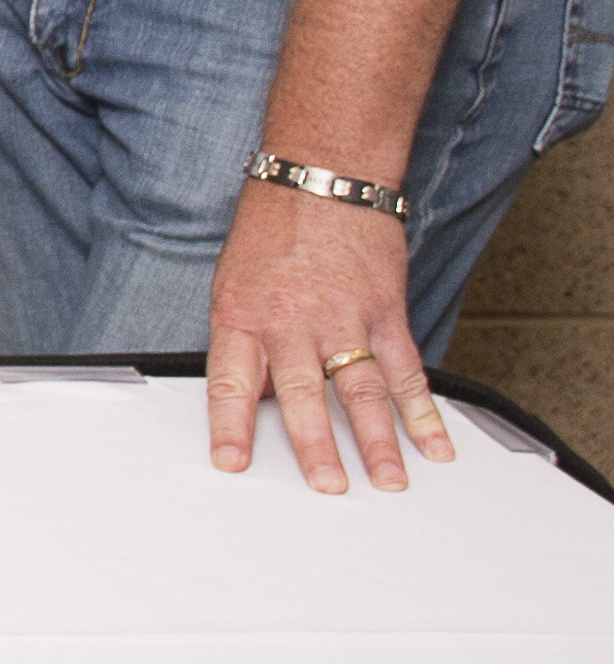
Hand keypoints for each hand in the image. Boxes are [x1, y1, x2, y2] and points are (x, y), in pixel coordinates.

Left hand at [205, 180, 453, 491]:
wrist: (319, 177)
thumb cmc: (270, 230)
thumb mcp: (233, 282)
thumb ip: (244, 339)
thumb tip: (249, 396)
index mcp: (243, 315)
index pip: (230, 382)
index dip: (230, 426)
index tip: (233, 464)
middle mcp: (292, 321)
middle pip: (304, 395)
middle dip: (315, 447)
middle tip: (328, 487)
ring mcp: (343, 318)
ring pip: (361, 389)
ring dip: (377, 441)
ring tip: (387, 481)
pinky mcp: (385, 311)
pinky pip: (406, 369)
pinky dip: (422, 410)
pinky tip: (434, 442)